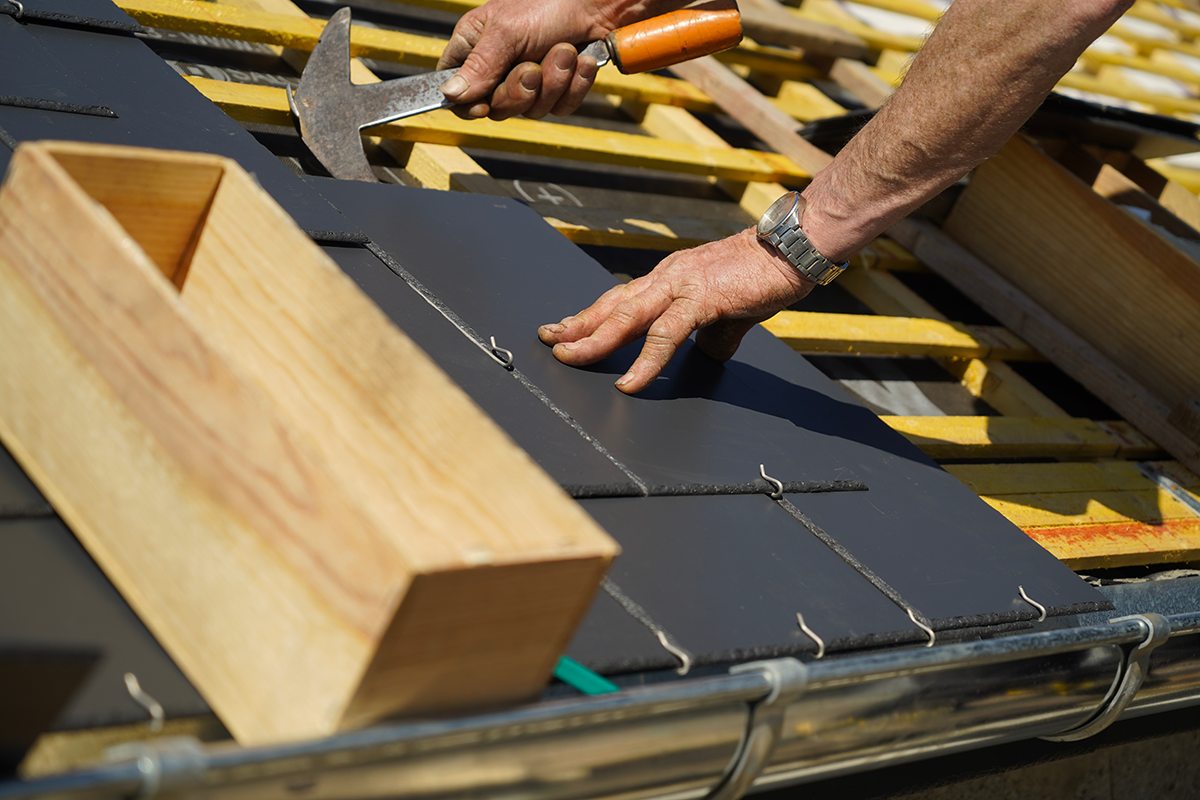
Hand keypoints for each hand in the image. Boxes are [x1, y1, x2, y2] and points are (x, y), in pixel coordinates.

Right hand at [437, 0, 621, 119]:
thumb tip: (450, 94)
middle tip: (532, 67)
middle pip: (496, 108)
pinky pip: (560, 108)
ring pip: (531, 111)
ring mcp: (530, 80)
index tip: (483, 107)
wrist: (598, 3)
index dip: (467, 105)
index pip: (456, 89)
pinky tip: (581, 62)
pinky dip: (574, 86)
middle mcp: (499, 66)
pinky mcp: (559, 89)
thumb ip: (479, 66)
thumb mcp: (507, 32)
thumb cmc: (550, 3)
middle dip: (519, 91)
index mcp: (474, 45)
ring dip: (553, 83)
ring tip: (565, 51)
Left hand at [538, 228, 815, 393]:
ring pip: (627, 316)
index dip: (591, 315)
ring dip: (595, 339)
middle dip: (578, 325)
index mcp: (671, 277)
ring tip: (572, 357)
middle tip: (550, 341)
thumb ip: (714, 333)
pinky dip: (645, 360)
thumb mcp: (731, 309)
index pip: (621, 298)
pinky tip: (630, 380)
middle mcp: (667, 277)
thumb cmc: (765, 273)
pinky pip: (665, 334)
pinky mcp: (701, 299)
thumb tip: (709, 354)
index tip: (565, 328)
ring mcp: (681, 286)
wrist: (793, 247)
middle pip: (612, 305)